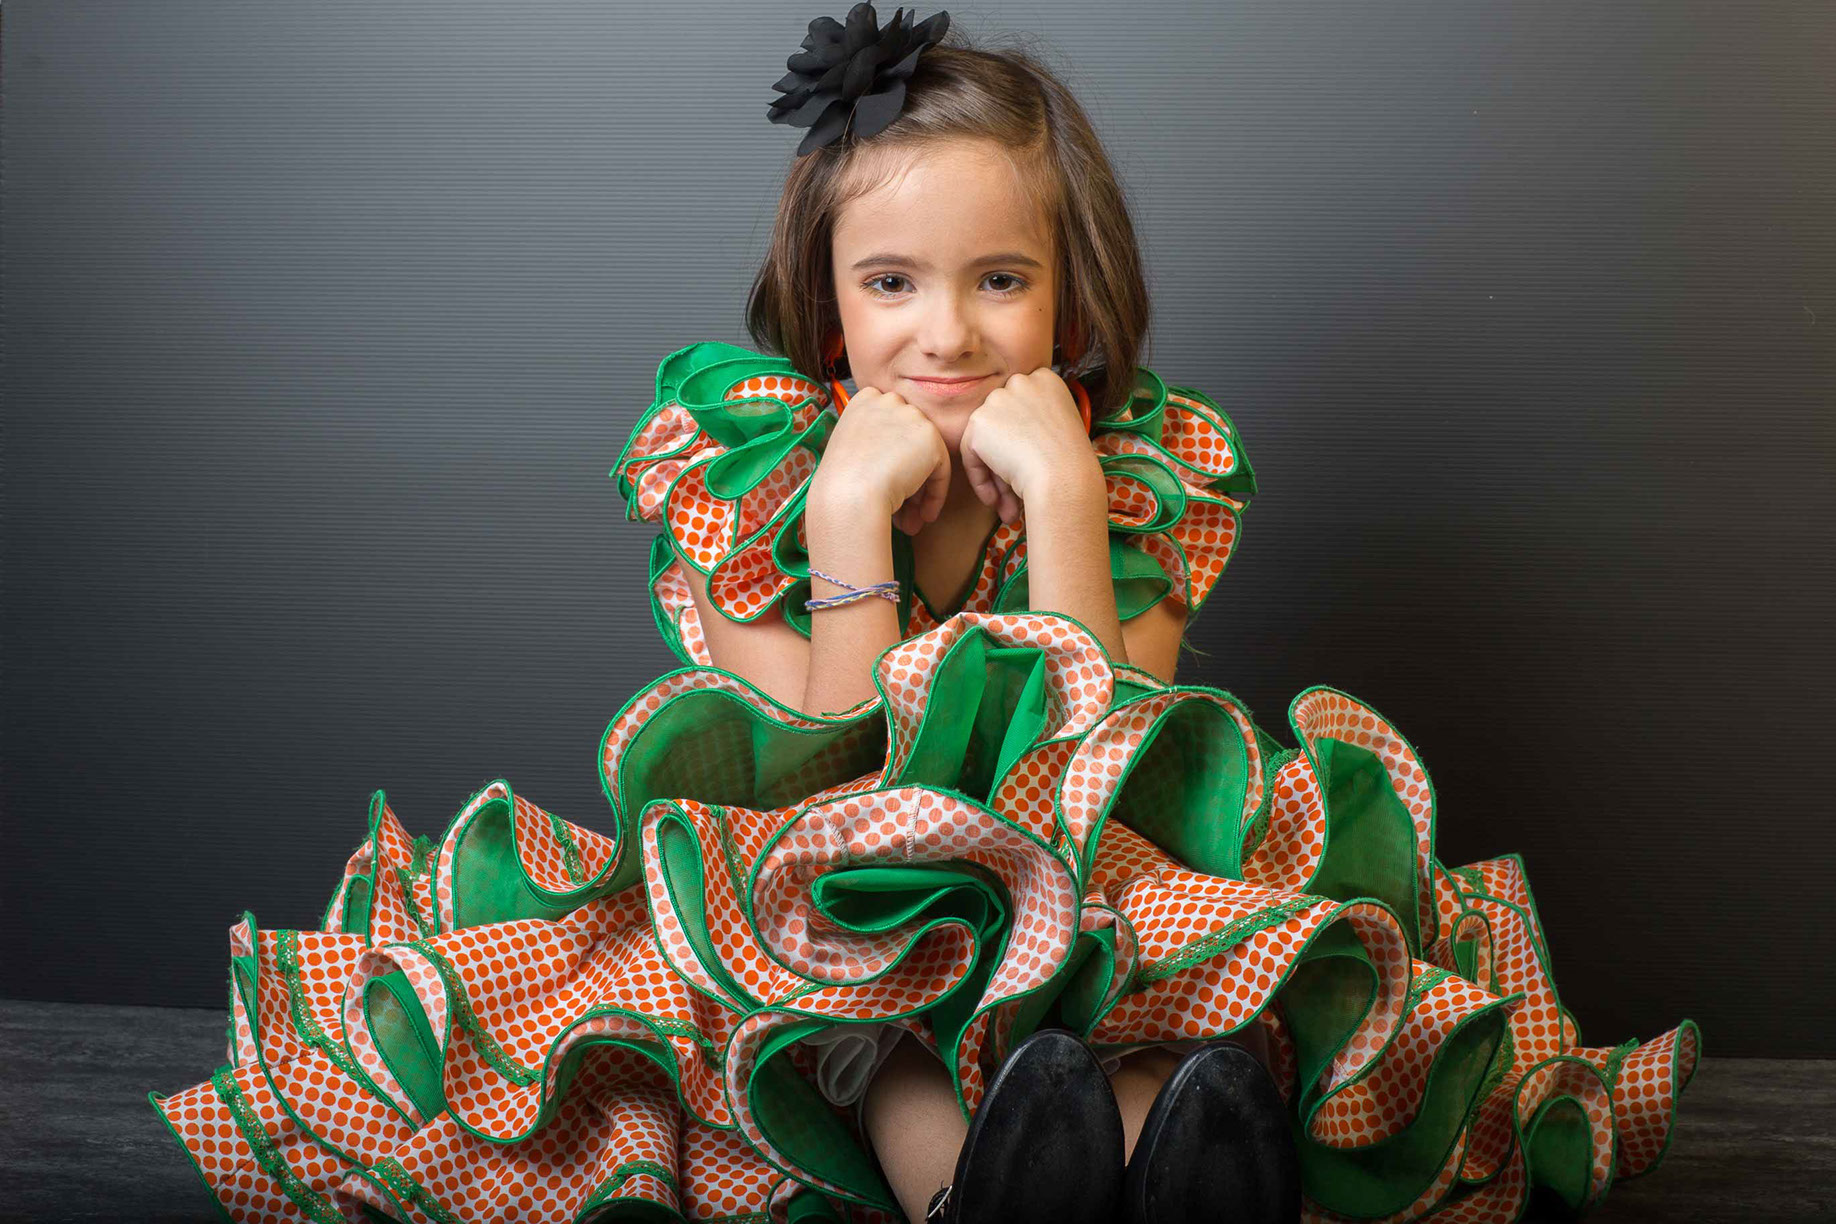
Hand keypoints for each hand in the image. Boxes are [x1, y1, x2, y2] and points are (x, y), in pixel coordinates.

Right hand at [809, 384, 952, 535]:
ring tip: (911, 520)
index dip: (890, 458)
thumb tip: (897, 465)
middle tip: (902, 509)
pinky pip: (941, 470)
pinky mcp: (931, 437)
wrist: (848, 494)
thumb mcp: (850, 452)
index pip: (888, 426)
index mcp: (864, 400)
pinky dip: (935, 495)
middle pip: (908, 441)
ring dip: (919, 491)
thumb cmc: (840, 483)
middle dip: (907, 476)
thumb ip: (875, 446)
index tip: (883, 483)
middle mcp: (889, 400)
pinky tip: (923, 517)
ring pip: (925, 457)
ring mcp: (911, 416)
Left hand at [959, 368, 1102, 522]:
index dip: (1023, 439)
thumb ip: (1038, 423)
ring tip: (1007, 504)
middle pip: (1002, 423)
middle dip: (1006, 458)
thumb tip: (1016, 441)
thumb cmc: (1072, 463)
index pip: (1023, 407)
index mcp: (1046, 380)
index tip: (1032, 463)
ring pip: (986, 440)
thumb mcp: (1063, 429)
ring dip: (995, 474)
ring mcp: (997, 399)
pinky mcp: (979, 422)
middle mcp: (1020, 382)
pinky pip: (971, 455)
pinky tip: (995, 500)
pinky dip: (980, 480)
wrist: (1064, 476)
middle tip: (1015, 492)